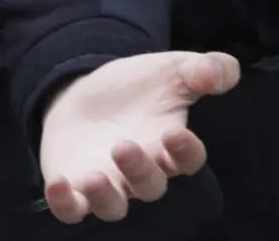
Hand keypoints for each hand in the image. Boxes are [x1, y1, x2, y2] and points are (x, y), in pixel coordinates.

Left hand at [39, 51, 239, 223]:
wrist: (86, 92)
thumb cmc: (137, 87)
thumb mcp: (172, 69)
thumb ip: (202, 70)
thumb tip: (221, 72)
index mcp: (170, 148)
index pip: (187, 161)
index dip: (185, 152)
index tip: (175, 133)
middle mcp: (141, 174)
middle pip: (149, 187)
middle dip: (139, 170)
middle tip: (124, 145)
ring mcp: (108, 184)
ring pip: (113, 207)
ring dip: (105, 197)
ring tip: (95, 176)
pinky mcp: (74, 188)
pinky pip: (71, 209)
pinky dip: (64, 204)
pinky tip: (56, 185)